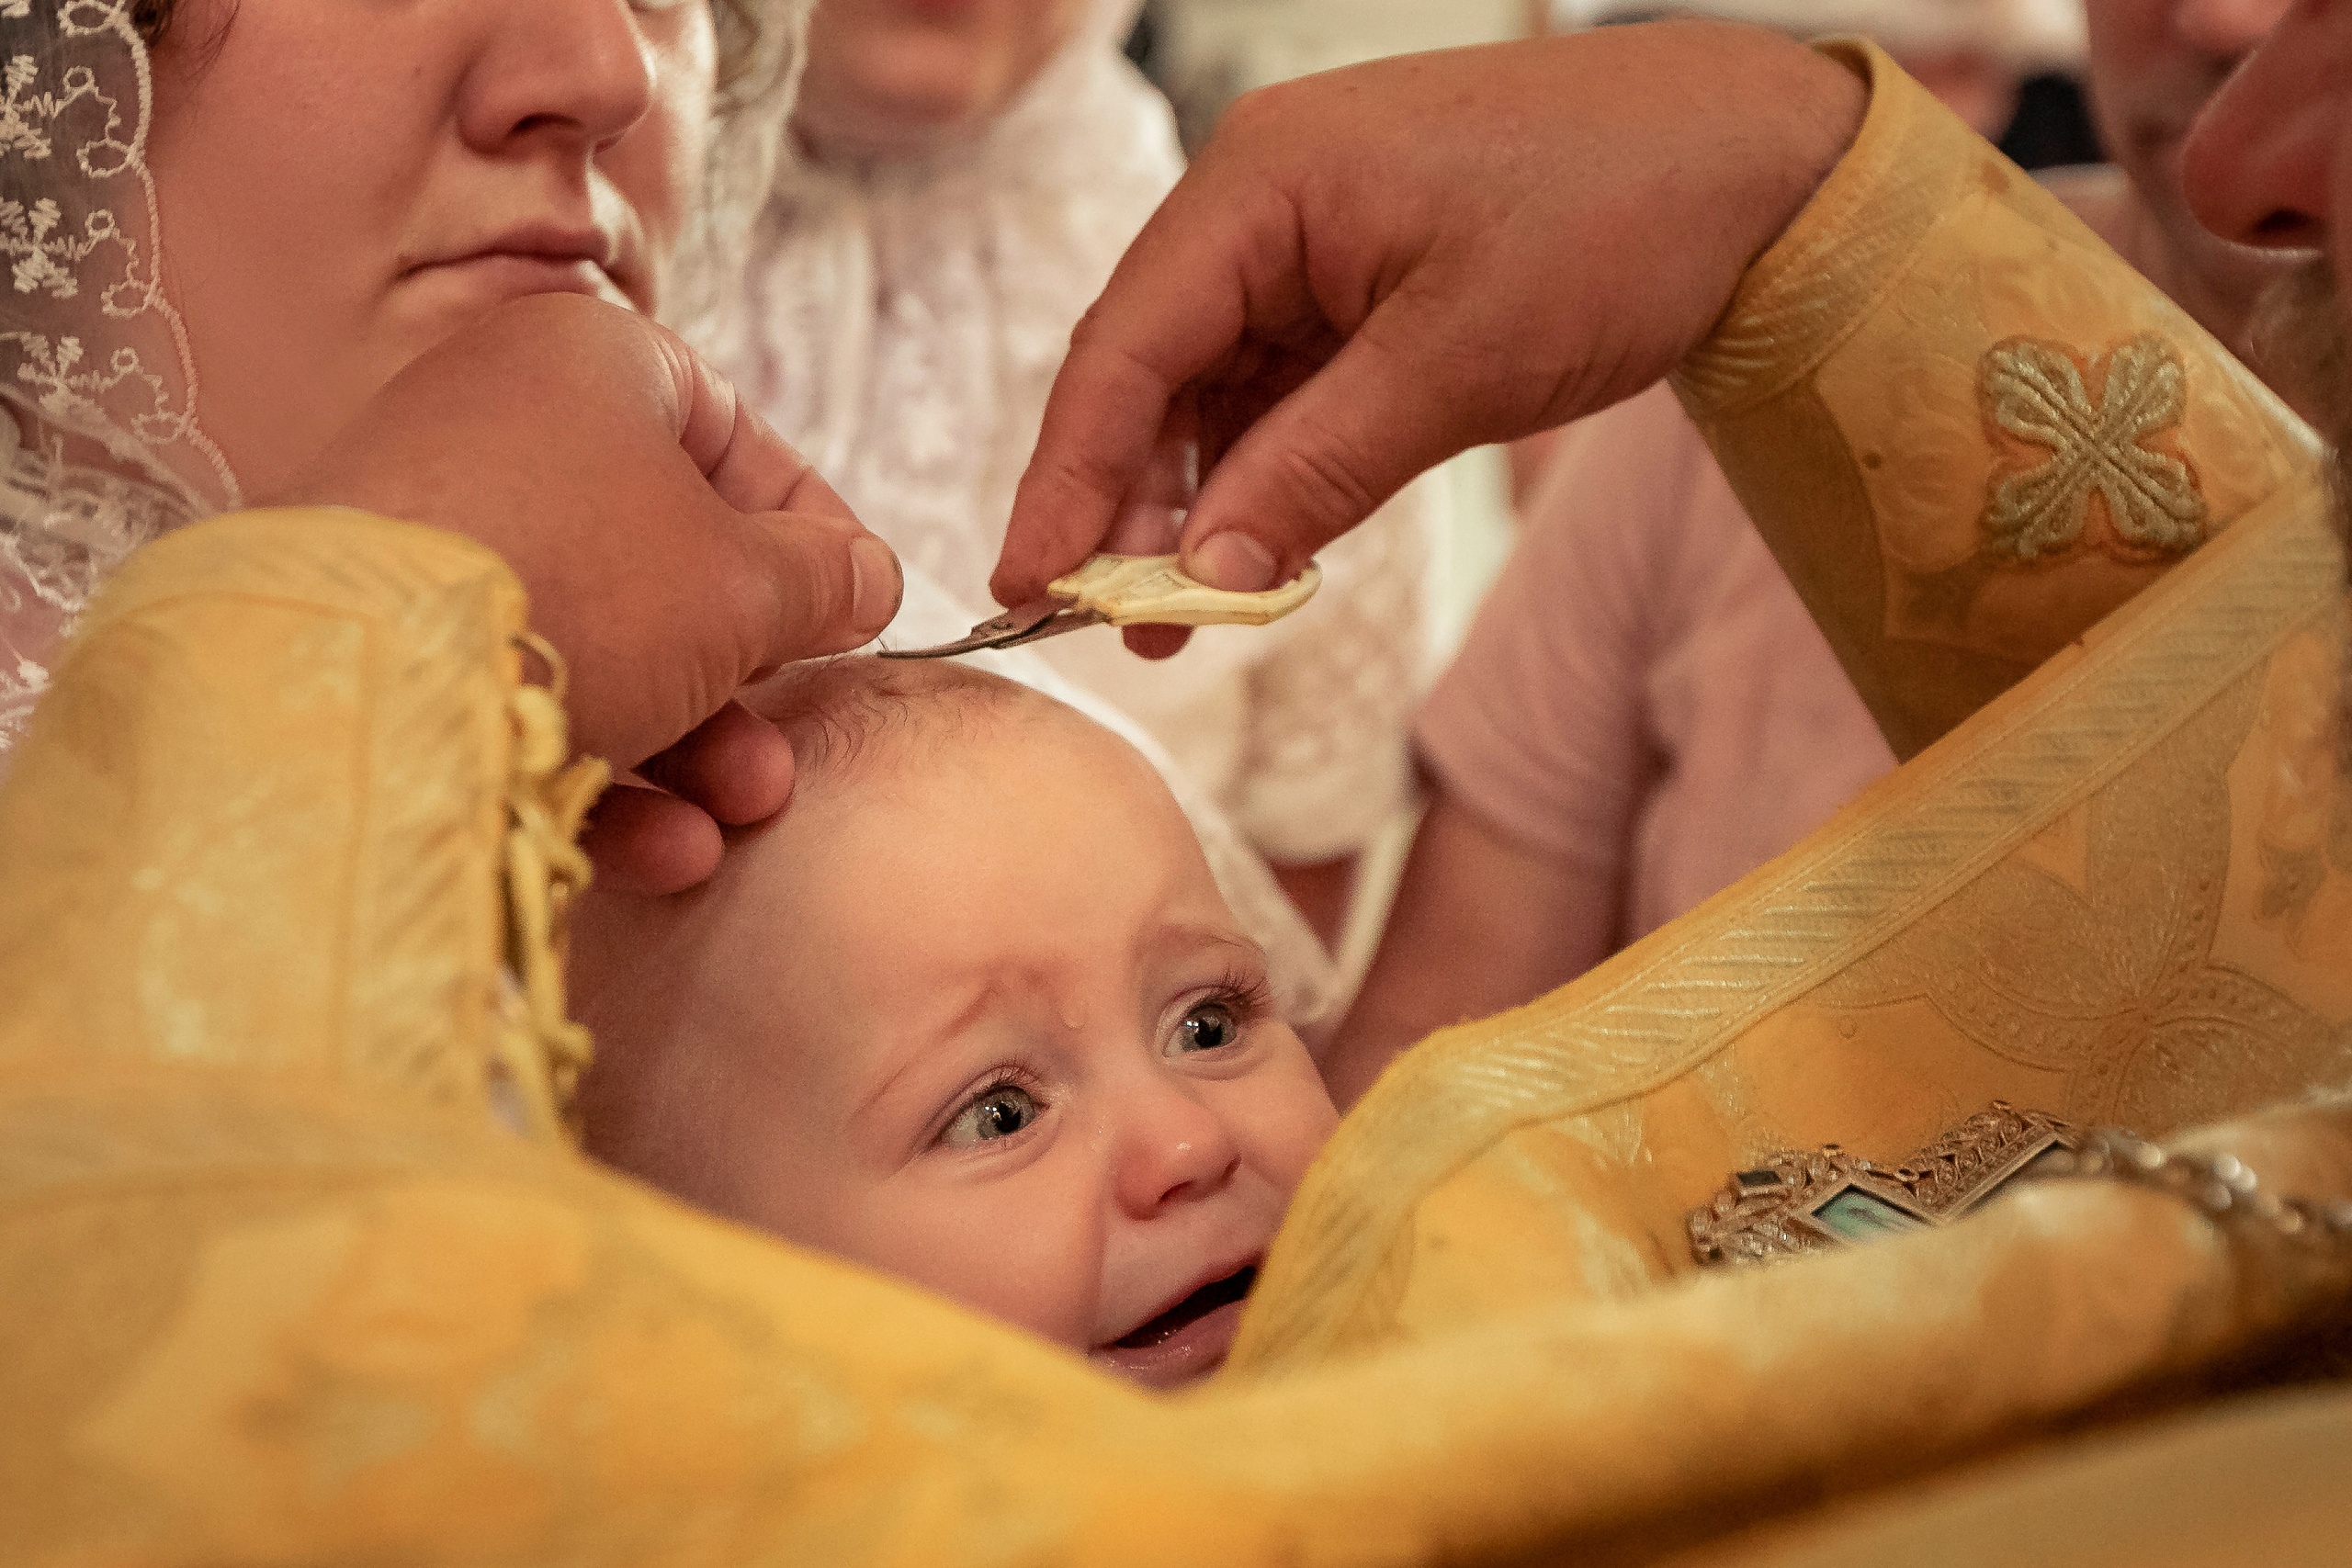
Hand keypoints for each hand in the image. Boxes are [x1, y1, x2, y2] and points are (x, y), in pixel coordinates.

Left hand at [276, 294, 901, 891]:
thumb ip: (824, 577)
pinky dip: (599, 764)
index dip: (811, 525)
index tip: (857, 606)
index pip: (731, 429)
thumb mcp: (747, 582)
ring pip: (601, 641)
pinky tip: (661, 846)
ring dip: (691, 741)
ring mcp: (433, 536)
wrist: (368, 678)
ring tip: (737, 806)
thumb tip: (868, 576)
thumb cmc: (587, 588)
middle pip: (665, 554)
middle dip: (747, 669)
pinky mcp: (387, 640)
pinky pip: (520, 691)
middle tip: (786, 731)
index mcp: (588, 365)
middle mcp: (499, 431)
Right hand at [992, 21, 1865, 631]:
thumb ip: (1314, 473)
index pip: (1124, 346)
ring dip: (1195, 498)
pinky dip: (1264, 469)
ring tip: (1184, 615)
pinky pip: (1279, 384)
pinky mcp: (1362, 279)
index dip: (1067, 475)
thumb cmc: (1621, 218)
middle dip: (1125, 502)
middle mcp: (1263, 198)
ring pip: (1211, 386)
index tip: (1028, 582)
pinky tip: (1257, 547)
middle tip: (1114, 626)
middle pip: (1149, 367)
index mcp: (1262, 182)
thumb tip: (1202, 577)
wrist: (1763, 166)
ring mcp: (1312, 238)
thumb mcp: (1457, 364)